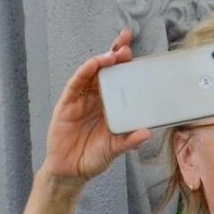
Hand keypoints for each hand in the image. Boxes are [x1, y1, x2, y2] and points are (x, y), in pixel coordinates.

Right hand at [40, 29, 152, 184]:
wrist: (70, 172)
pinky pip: (75, 85)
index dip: (125, 65)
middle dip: (114, 54)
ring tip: (113, 54)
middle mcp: (95, 99)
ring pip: (90, 74)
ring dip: (101, 61)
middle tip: (125, 41)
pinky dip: (84, 72)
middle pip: (105, 71)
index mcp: (109, 106)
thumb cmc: (93, 158)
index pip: (118, 80)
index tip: (136, 52)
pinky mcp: (66, 105)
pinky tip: (93, 64)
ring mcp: (80, 101)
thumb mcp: (115, 149)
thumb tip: (147, 133)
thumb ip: (129, 141)